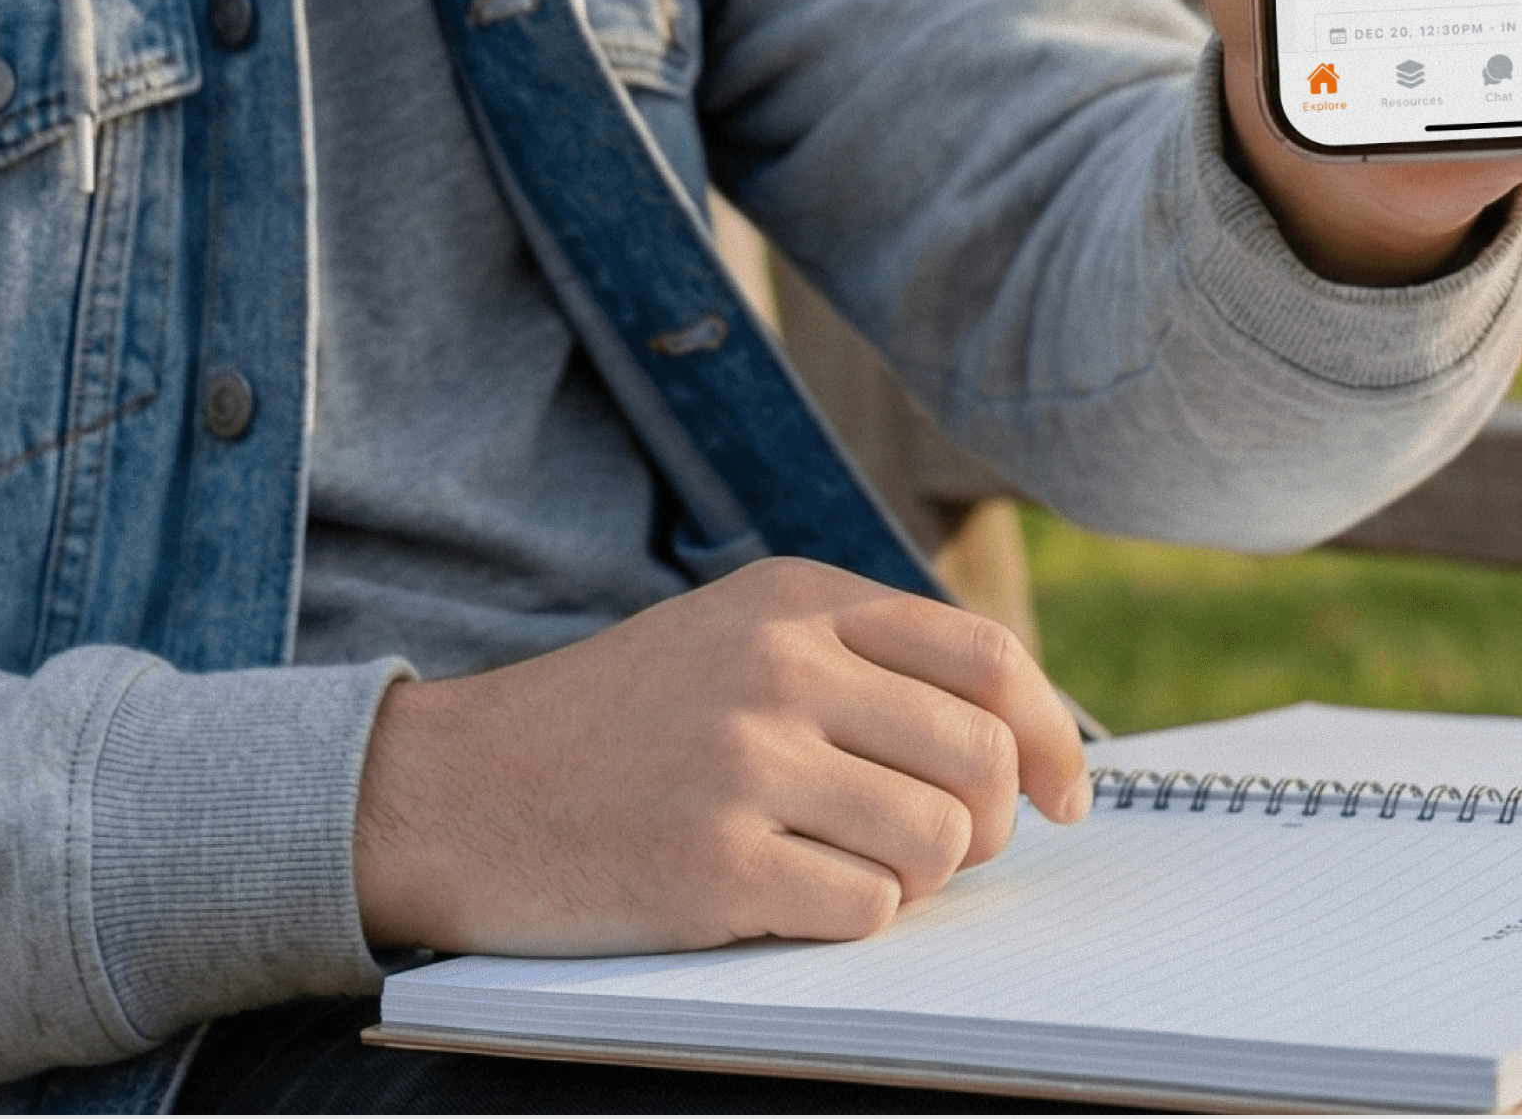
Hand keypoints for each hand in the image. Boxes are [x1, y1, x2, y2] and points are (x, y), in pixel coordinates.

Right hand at [352, 556, 1090, 953]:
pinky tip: (796, 900)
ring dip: (918, 880)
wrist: (460, 788)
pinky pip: (865, 912)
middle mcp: (779, 667)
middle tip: (949, 852)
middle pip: (976, 754)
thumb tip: (1012, 732)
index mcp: (795, 600)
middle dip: (989, 824)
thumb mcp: (733, 635)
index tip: (1061, 793)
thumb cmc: (614, 722)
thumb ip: (856, 658)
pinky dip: (857, 922)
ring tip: (854, 870)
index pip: (984, 654)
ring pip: (934, 842)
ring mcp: (745, 764)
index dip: (1049, 733)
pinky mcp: (712, 865)